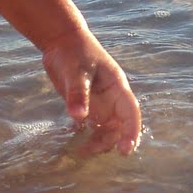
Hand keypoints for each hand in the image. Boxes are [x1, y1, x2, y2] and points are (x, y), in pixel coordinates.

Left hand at [41, 29, 141, 155]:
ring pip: (105, 128)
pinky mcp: (86, 105)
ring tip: (81, 151)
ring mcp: (99, 103)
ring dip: (97, 141)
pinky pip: (90, 126)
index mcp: (117, 87)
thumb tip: (79, 118)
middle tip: (92, 151)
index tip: (126, 150)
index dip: (131, 132)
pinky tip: (74, 143)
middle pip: (119, 126)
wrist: (60, 41)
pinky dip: (85, 135)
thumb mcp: (76, 71)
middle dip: (111, 141)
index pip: (130, 113)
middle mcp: (112, 98)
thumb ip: (78, 93)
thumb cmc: (73, 52)